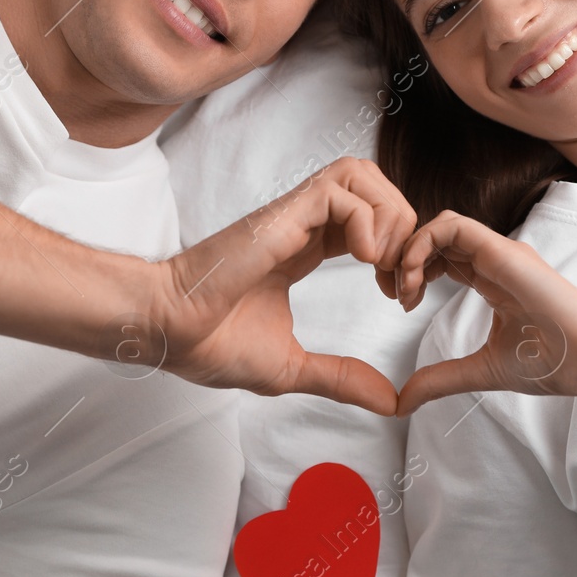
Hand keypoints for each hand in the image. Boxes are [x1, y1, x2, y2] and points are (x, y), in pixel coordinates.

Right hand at [145, 156, 416, 414]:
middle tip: (397, 278)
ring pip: (362, 174)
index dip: (397, 248)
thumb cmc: (214, 344)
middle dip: (404, 226)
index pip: (370, 218)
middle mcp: (303, 224)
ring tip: (379, 265)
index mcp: (307, 248)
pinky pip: (341, 190)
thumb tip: (390, 401)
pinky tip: (361, 259)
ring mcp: (293, 215)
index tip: (395, 294)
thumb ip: (342, 378)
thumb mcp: (295, 368)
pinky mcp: (283, 214)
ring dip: (388, 216)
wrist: (172, 332)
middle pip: (374, 183)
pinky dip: (366, 220)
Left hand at [389, 209, 576, 416]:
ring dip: (411, 251)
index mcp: (491, 278)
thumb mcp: (479, 370)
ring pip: (440, 224)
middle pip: (436, 236)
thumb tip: (401, 403)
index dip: (414, 271)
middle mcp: (493, 259)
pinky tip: (417, 280)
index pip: (442, 256)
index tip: (403, 304)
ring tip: (406, 290)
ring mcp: (498, 251)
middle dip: (404, 259)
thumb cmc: (549, 362)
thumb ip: (439, 380)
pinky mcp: (502, 250)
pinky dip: (423, 245)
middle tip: (395, 294)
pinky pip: (452, 227)